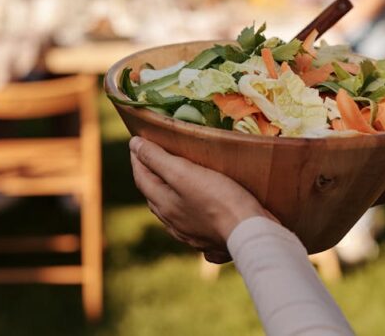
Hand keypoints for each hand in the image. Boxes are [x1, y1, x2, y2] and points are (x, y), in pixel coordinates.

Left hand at [129, 136, 274, 260]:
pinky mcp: (212, 242)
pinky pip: (195, 229)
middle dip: (151, 176)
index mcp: (164, 206)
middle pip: (155, 196)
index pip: (142, 178)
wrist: (251, 234)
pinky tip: (198, 216)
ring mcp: (193, 236)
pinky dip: (191, 217)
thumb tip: (134, 145)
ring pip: (173, 214)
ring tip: (173, 183)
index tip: (136, 142)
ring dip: (169, 197)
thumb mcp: (185, 173)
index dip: (137, 158)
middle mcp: (174, 224)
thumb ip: (157, 159)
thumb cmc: (219, 199)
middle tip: (153, 157)